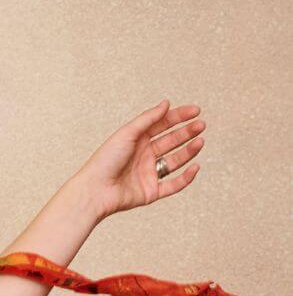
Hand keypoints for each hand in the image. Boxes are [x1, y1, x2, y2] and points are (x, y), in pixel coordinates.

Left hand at [79, 99, 206, 218]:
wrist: (94, 191)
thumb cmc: (105, 160)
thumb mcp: (127, 133)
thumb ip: (148, 119)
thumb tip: (166, 103)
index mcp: (138, 140)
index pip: (163, 125)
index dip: (180, 117)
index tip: (196, 110)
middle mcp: (145, 156)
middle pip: (171, 141)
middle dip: (187, 132)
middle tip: (201, 125)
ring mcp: (149, 174)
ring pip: (175, 161)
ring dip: (189, 151)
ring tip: (200, 142)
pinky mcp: (151, 192)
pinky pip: (173, 185)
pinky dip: (185, 178)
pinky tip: (195, 167)